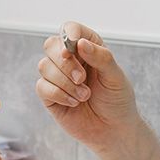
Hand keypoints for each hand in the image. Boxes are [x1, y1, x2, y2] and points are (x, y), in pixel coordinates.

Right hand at [36, 21, 140, 152]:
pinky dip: (59, 94)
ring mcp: (57, 77)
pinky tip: (74, 103)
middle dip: (65, 62)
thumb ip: (101, 57)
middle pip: (51, 45)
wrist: (113, 130)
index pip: (70, 29)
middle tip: (81, 78)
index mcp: (88, 48)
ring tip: (85, 95)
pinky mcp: (49, 95)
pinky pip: (42, 87)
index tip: (74, 47)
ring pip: (44, 66)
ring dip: (65, 82)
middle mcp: (70, 59)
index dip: (69, 34)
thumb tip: (80, 43)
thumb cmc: (117, 100)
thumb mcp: (115, 76)